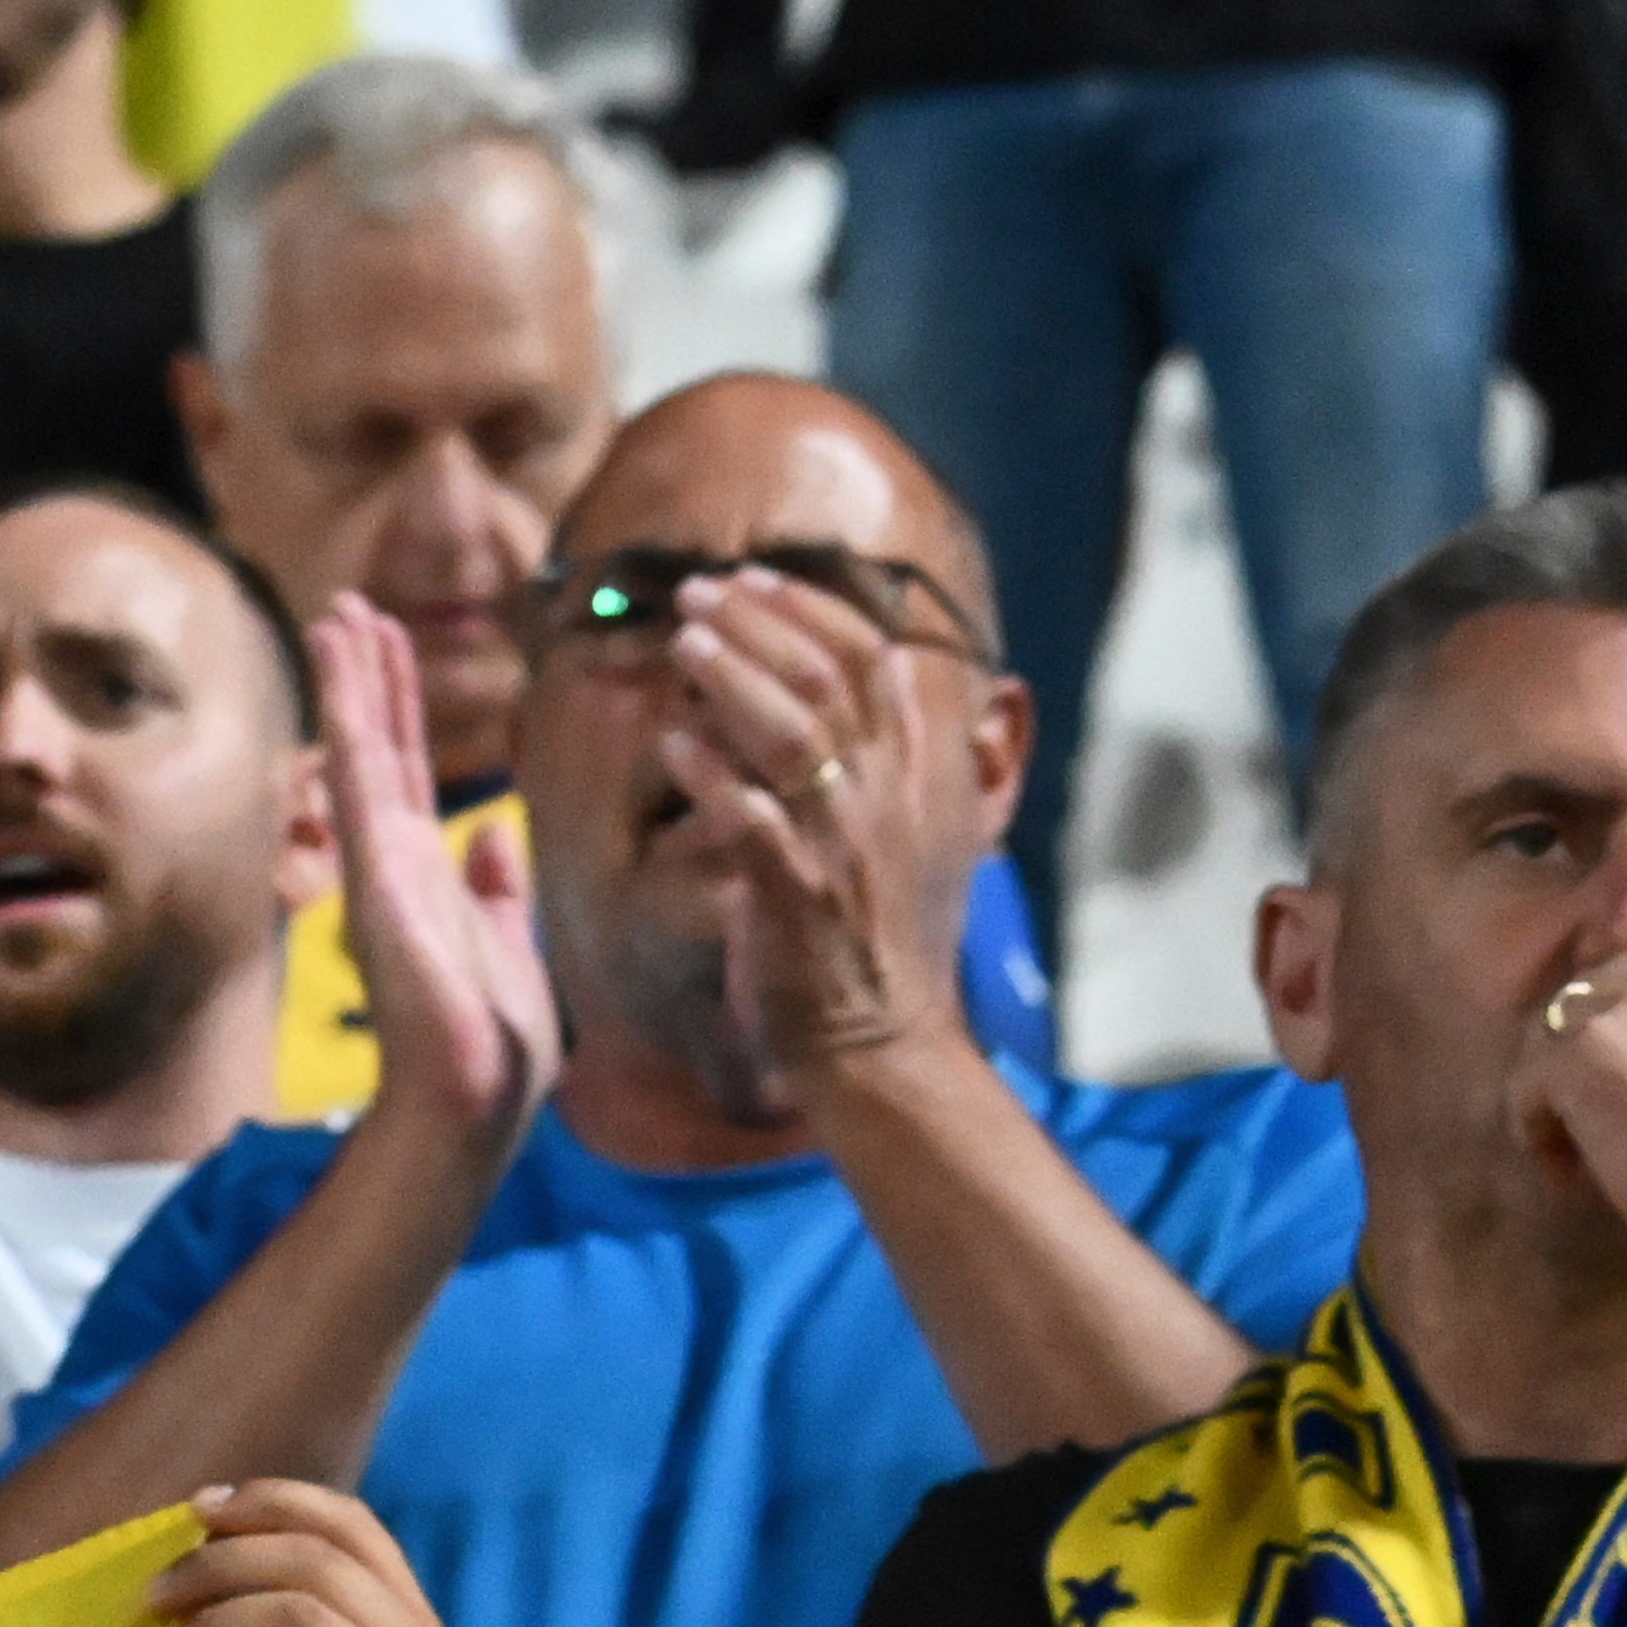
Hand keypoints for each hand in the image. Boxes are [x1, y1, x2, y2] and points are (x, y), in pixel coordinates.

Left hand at [152, 1479, 452, 1626]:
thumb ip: (278, 1607)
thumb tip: (207, 1527)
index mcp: (411, 1626)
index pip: (355, 1525)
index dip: (275, 1500)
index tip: (199, 1508)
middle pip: (322, 1560)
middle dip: (226, 1558)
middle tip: (158, 1590)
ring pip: (307, 1611)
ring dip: (219, 1612)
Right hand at [312, 592, 549, 1139]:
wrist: (477, 1092)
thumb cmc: (495, 1040)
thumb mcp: (510, 944)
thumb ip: (497, 887)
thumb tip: (493, 835)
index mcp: (428, 872)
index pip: (409, 768)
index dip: (399, 702)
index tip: (387, 642)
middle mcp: (394, 858)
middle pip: (379, 744)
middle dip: (367, 673)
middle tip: (350, 607)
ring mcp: (379, 860)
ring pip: (361, 745)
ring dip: (349, 675)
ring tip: (338, 611)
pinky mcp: (376, 865)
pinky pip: (360, 768)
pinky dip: (349, 707)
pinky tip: (342, 658)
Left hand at [649, 566, 968, 1081]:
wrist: (883, 1046)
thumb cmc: (890, 944)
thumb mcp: (935, 841)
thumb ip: (932, 764)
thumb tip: (954, 697)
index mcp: (917, 777)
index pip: (871, 661)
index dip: (811, 610)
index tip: (755, 579)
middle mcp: (886, 799)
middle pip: (826, 679)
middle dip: (759, 624)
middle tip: (700, 592)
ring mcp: (842, 846)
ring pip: (792, 736)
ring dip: (734, 680)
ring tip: (684, 643)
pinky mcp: (795, 897)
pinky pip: (749, 821)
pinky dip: (710, 776)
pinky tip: (671, 742)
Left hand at [1511, 935, 1626, 1288]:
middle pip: (1595, 989)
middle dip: (1593, 1049)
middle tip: (1611, 1109)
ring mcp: (1623, 1006)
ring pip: (1553, 1031)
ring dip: (1562, 1087)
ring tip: (1592, 1143)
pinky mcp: (1575, 1055)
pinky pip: (1527, 1082)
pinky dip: (1540, 1129)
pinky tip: (1577, 1169)